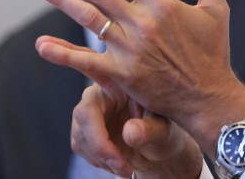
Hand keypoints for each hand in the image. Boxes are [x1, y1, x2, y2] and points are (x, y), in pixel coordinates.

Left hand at [33, 0, 244, 153]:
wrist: (209, 98)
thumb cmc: (213, 52)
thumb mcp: (216, 8)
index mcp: (164, 4)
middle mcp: (144, 24)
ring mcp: (130, 50)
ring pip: (88, 18)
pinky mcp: (122, 75)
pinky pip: (86, 62)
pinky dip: (62, 53)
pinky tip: (41, 44)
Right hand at [71, 82, 202, 178]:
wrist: (160, 145)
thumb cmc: (164, 129)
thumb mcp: (164, 128)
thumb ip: (150, 129)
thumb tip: (129, 132)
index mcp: (119, 83)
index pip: (100, 86)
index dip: (86, 77)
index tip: (97, 107)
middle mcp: (100, 95)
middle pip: (84, 116)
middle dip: (100, 146)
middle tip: (122, 166)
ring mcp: (90, 113)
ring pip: (80, 136)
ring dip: (101, 158)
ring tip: (125, 168)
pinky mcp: (85, 130)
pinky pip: (81, 147)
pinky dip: (98, 161)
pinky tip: (117, 163)